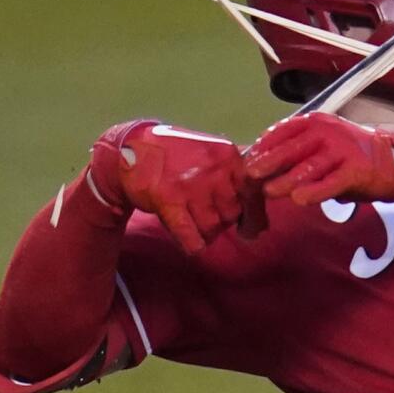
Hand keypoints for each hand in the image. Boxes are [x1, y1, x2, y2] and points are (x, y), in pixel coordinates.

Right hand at [90, 120, 250, 253]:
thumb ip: (238, 177)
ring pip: (212, 228)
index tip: (248, 230)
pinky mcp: (168, 199)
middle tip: (206, 217)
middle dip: (222, 223)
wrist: (131, 146)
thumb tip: (262, 220)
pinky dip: (193, 245)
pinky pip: (191, 237)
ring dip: (204, 233)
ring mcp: (191, 183)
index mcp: (229, 155)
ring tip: (193, 223)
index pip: (254, 194)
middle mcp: (214, 168)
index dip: (254, 217)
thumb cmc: (180, 154)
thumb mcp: (213, 153)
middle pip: (232, 215)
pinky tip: (190, 243)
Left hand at [245, 113, 393, 205]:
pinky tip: (300, 199)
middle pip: (293, 148)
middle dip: (270, 161)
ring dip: (287, 180)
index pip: (284, 130)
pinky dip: (314, 192)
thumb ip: (297, 153)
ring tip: (270, 191)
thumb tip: (262, 167)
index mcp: (316, 122)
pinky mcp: (356, 171)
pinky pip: (331, 183)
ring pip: (309, 167)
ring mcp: (344, 150)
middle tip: (251, 175)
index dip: (264, 145)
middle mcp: (329, 132)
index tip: (250, 159)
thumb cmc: (349, 158)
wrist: (393, 162)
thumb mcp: (322, 146)